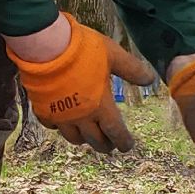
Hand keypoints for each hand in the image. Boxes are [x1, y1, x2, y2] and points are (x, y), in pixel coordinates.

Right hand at [7, 13, 155, 152]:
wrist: (47, 47)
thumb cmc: (83, 50)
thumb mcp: (114, 55)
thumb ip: (132, 69)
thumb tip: (151, 79)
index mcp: (101, 106)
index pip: (115, 132)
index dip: (123, 141)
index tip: (127, 146)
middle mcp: (81, 117)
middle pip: (95, 140)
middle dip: (105, 144)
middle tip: (110, 144)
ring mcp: (61, 115)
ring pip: (73, 137)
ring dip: (84, 139)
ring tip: (88, 136)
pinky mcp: (43, 109)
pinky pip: (52, 126)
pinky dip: (59, 127)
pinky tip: (62, 122)